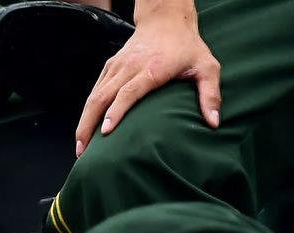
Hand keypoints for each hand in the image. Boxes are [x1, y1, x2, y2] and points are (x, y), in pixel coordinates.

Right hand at [74, 0, 220, 155]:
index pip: (128, 92)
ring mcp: (117, 67)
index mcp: (151, 69)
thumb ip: (210, 94)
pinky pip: (94, 91)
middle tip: (83, 151)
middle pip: (102, 97)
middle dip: (89, 125)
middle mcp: (129, 67)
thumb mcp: (207, 67)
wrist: (166, 20)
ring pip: (94, 95)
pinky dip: (87, 111)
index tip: (106, 132)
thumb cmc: (188, 47)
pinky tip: (85, 129)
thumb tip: (214, 123)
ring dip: (84, 121)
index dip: (116, 112)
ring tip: (79, 147)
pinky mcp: (110, 67)